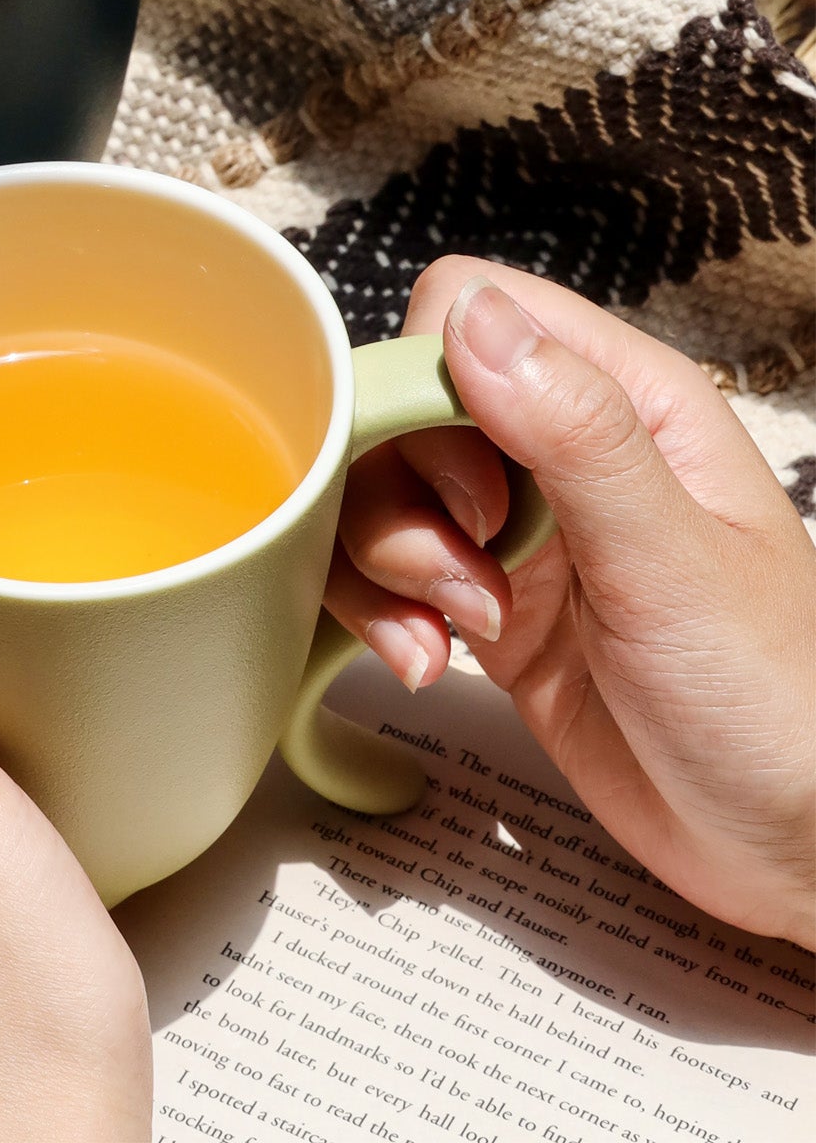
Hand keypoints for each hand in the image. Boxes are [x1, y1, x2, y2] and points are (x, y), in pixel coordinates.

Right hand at [325, 257, 815, 947]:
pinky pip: (382, 572)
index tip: (469, 491)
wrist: (784, 839)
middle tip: (468, 578)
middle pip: (398, 409)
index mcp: (622, 400)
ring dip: (389, 569)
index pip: (468, 313)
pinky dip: (381, 615)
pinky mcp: (479, 601)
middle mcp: (554, 449)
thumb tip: (472, 317)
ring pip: (378, 494)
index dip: (429, 387)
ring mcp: (511, 527)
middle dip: (403, 501)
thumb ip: (575, 431)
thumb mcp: (673, 559)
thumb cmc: (773, 699)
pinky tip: (429, 660)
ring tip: (450, 635)